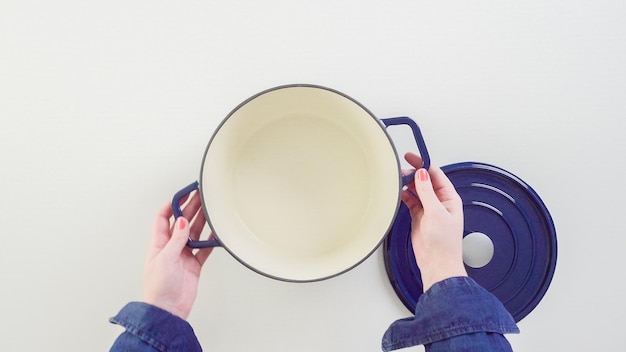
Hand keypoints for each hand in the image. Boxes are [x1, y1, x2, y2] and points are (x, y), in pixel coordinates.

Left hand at [143, 191, 212, 318]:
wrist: (168, 311)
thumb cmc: (158, 288)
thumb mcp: (165, 259)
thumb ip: (176, 239)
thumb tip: (181, 221)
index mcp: (159, 244)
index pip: (164, 217)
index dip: (173, 204)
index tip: (184, 194)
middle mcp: (171, 247)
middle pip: (182, 222)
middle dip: (191, 208)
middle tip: (201, 197)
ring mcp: (183, 255)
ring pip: (195, 233)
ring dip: (202, 221)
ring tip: (211, 209)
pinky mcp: (194, 265)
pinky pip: (204, 249)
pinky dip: (211, 241)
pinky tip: (217, 233)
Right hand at [401, 152, 466, 291]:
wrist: (437, 264)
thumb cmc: (444, 243)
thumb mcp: (436, 212)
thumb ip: (427, 192)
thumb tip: (421, 174)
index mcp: (450, 198)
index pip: (436, 174)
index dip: (423, 164)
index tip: (411, 157)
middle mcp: (440, 202)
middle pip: (425, 181)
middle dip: (413, 174)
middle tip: (400, 171)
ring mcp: (429, 210)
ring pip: (416, 190)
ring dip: (407, 185)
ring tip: (397, 180)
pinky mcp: (419, 217)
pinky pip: (410, 201)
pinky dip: (404, 196)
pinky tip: (398, 193)